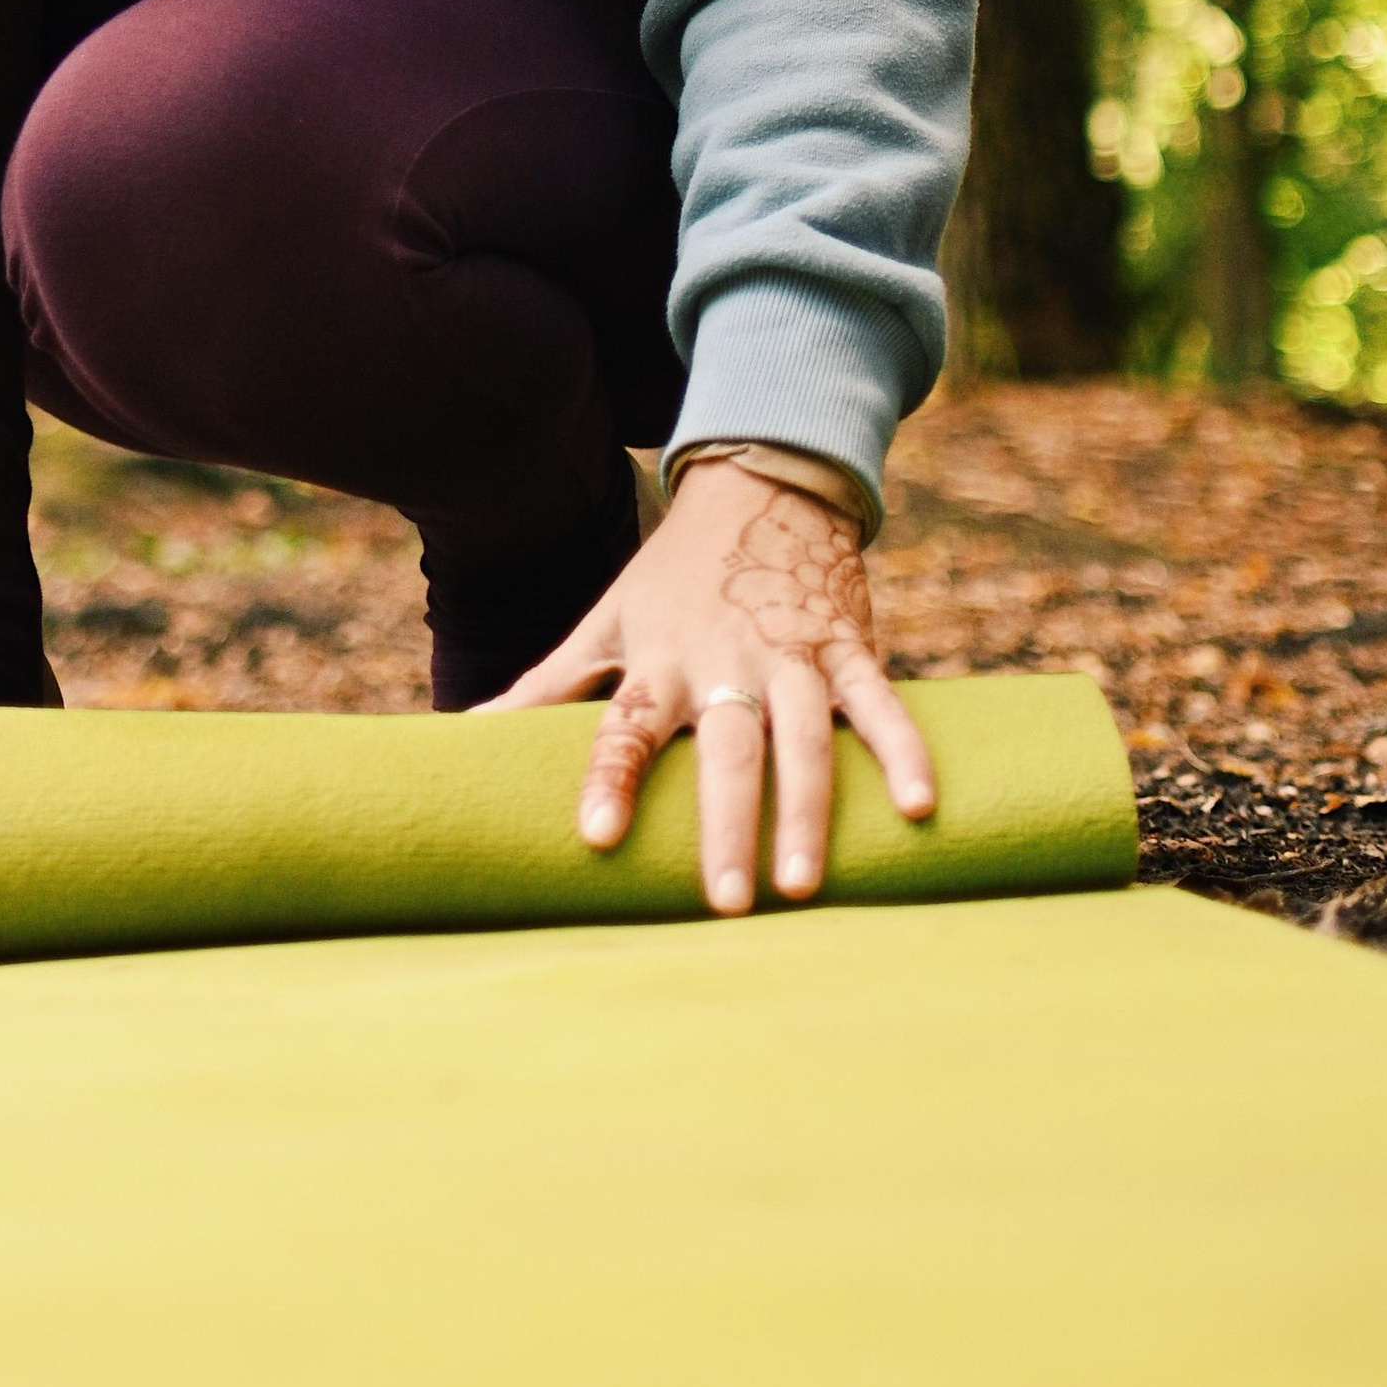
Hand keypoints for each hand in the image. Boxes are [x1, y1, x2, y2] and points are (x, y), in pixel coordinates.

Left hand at [480, 457, 933, 917]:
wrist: (762, 484)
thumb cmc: (673, 576)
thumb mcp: (606, 621)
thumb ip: (548, 685)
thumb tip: (466, 731)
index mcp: (660, 658)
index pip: (626, 725)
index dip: (612, 777)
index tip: (596, 837)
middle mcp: (726, 660)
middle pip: (725, 749)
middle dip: (726, 824)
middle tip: (723, 902)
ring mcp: (793, 653)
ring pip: (804, 738)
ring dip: (808, 810)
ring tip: (805, 885)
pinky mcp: (849, 647)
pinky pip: (882, 705)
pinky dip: (903, 752)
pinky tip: (919, 809)